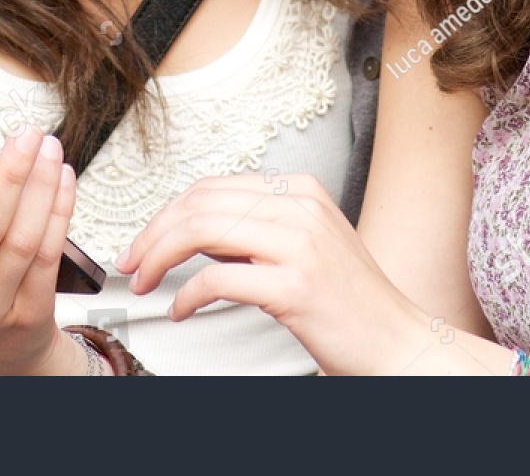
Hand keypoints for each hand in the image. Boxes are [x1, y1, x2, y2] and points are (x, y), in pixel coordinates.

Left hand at [115, 173, 431, 374]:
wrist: (397, 342)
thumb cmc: (349, 303)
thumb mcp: (305, 245)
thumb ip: (254, 230)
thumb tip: (194, 230)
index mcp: (301, 190)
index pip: (212, 187)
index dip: (166, 214)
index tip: (143, 242)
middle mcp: (300, 206)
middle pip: (200, 203)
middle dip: (153, 234)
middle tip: (132, 264)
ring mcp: (300, 243)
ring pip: (202, 231)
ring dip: (160, 258)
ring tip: (145, 284)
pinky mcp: (295, 285)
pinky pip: (217, 279)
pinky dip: (185, 296)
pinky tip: (179, 311)